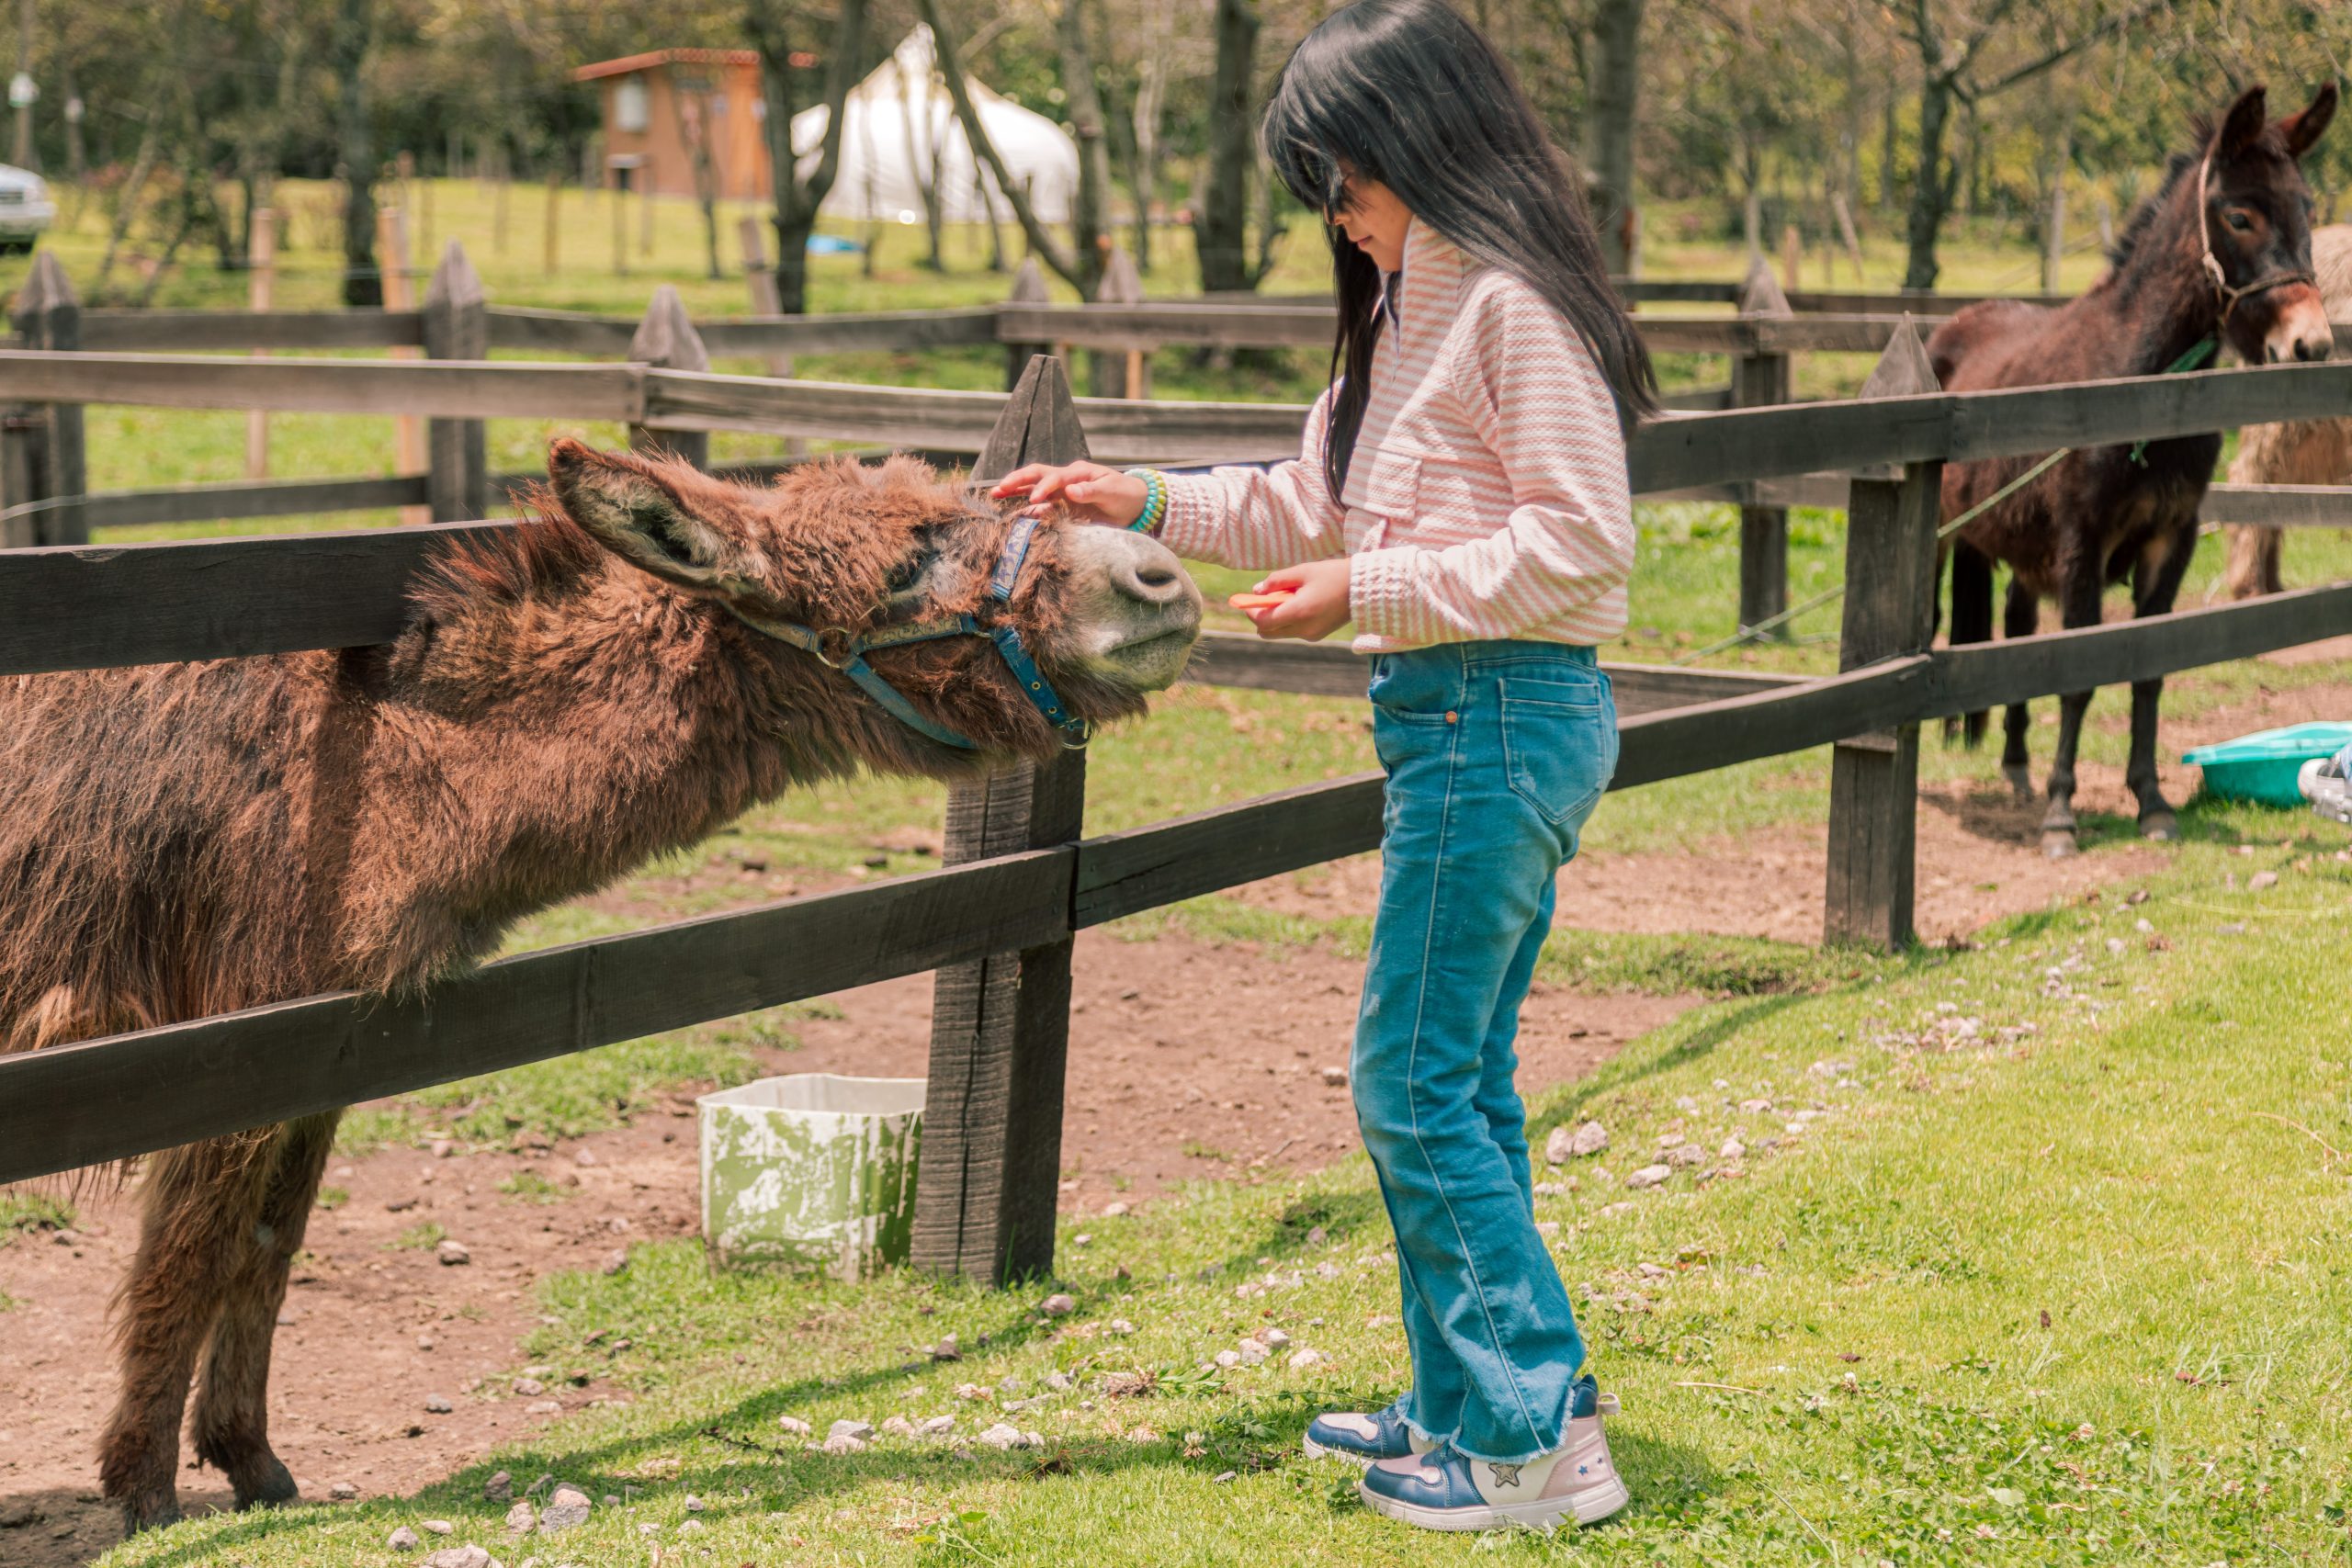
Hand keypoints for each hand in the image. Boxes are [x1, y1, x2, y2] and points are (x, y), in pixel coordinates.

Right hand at [988, 462, 1146, 526]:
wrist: (1134, 505)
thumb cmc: (1124, 494)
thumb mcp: (1112, 491)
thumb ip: (1092, 490)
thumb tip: (1071, 490)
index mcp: (1077, 473)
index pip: (1054, 477)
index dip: (1043, 488)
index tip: (1034, 500)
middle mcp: (1066, 480)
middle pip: (1036, 475)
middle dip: (1017, 481)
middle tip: (999, 489)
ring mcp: (1062, 493)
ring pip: (1033, 488)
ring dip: (1015, 491)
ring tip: (995, 496)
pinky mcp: (1062, 507)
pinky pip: (1040, 507)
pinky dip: (1025, 510)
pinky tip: (1011, 515)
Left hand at [1241, 558, 1351, 641]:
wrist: (1364, 589)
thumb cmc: (1333, 575)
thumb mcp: (1302, 571)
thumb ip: (1276, 581)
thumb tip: (1256, 591)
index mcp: (1299, 612)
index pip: (1263, 621)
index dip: (1251, 612)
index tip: (1247, 600)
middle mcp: (1304, 629)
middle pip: (1268, 632)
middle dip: (1261, 617)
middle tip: (1263, 599)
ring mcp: (1311, 635)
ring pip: (1280, 633)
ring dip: (1276, 618)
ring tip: (1288, 597)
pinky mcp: (1318, 635)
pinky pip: (1294, 631)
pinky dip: (1289, 620)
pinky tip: (1300, 602)